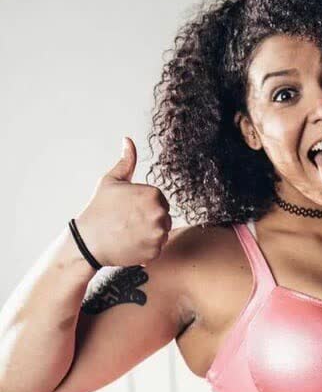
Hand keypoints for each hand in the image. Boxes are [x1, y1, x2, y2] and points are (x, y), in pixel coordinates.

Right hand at [74, 137, 172, 266]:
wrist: (88, 242)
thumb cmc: (99, 210)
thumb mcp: (111, 181)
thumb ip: (126, 162)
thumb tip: (128, 140)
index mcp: (153, 194)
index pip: (160, 200)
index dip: (144, 205)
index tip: (129, 210)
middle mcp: (160, 213)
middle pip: (164, 216)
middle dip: (149, 219)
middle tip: (128, 223)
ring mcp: (158, 234)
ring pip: (162, 232)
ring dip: (150, 234)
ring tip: (129, 233)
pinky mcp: (155, 251)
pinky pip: (158, 248)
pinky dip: (147, 248)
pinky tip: (131, 244)